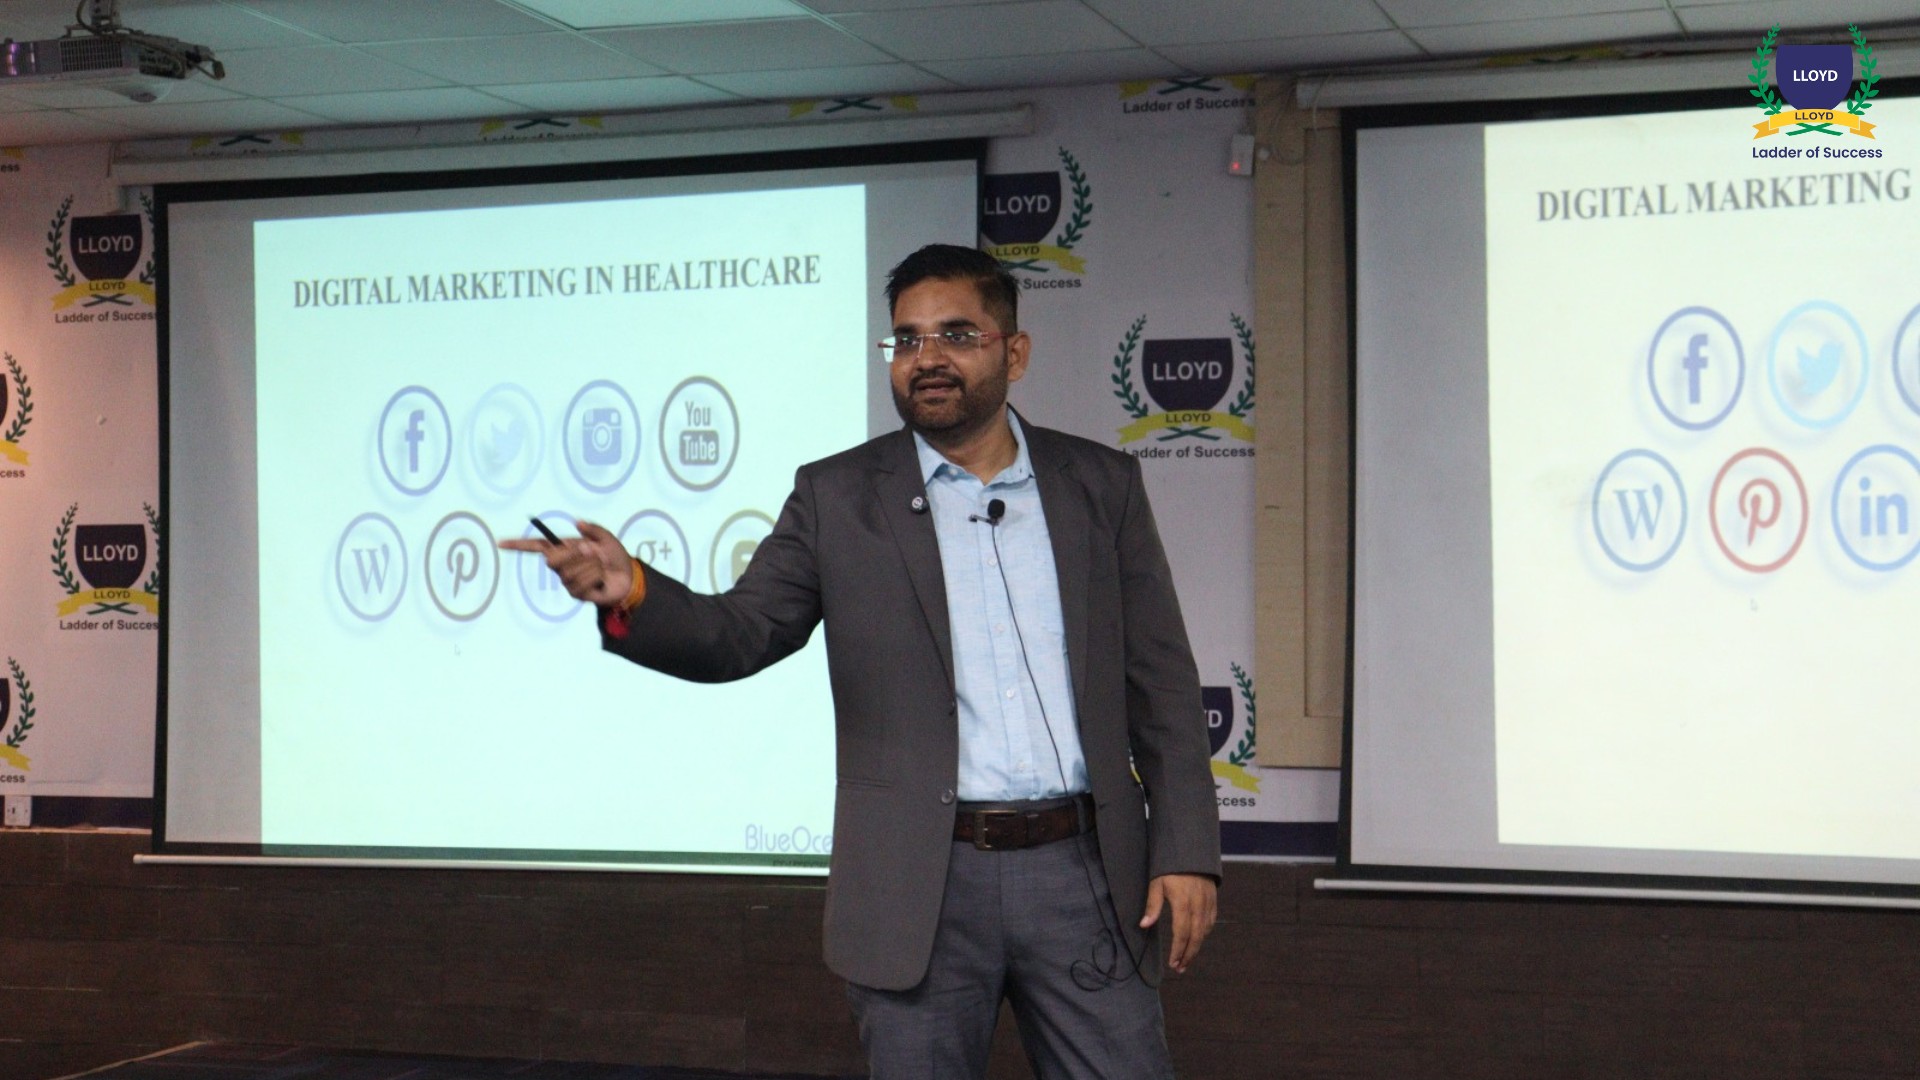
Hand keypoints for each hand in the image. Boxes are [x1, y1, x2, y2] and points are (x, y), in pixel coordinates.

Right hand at [499, 520, 632, 606]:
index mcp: (564, 548)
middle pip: (551, 560)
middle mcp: (562, 564)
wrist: (628, 576)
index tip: (501, 543)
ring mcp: (567, 580)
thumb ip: (593, 529)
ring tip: (601, 566)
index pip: (536, 546)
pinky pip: (581, 584)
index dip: (518, 545)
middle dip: (572, 555)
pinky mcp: (576, 593)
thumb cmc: (614, 555)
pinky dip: (595, 577)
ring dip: (591, 566)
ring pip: (570, 572)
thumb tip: (577, 522)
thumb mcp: (607, 537)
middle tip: (592, 552)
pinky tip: (601, 579)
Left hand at [1139, 872, 1216, 974]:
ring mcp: (1208, 903)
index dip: (1178, 951)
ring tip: (1187, 959)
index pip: (1181, 934)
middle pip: (1196, 937)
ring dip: (1196, 947)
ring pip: (1205, 931)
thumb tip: (1144, 925)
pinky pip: (1211, 921)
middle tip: (1180, 968)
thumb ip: (1152, 905)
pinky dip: (1204, 934)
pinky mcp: (1213, 900)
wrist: (1190, 850)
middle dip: (1188, 955)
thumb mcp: (1156, 883)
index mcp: (1183, 903)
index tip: (1173, 963)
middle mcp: (1198, 906)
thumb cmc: (1170, 867)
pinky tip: (1198, 940)